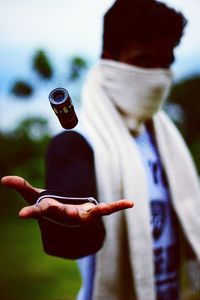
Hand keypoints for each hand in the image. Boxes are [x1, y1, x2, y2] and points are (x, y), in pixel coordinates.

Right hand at [1, 176, 133, 224]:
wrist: (69, 220)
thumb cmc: (53, 207)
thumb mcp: (38, 195)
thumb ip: (22, 187)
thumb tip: (2, 180)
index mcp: (51, 210)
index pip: (39, 211)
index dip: (31, 212)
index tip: (23, 214)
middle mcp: (66, 215)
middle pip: (63, 213)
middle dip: (64, 212)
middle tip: (66, 212)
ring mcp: (82, 215)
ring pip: (88, 214)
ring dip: (94, 212)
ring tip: (98, 209)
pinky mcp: (95, 212)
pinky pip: (107, 210)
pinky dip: (118, 206)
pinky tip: (130, 203)